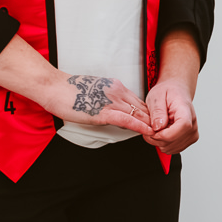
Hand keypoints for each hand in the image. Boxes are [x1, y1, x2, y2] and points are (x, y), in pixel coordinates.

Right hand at [0, 34, 157, 136]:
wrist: (53, 87)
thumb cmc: (68, 92)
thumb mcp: (93, 92)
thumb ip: (106, 100)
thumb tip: (113, 111)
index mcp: (115, 87)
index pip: (138, 101)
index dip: (149, 112)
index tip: (159, 121)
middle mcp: (117, 92)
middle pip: (142, 107)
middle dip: (155, 119)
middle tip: (168, 130)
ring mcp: (111, 101)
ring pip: (138, 113)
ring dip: (151, 124)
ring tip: (164, 134)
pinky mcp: (102, 111)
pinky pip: (126, 119)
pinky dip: (138, 125)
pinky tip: (148, 131)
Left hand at [142, 77, 198, 154]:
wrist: (177, 92)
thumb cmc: (169, 92)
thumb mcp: (157, 96)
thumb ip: (157, 112)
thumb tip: (158, 127)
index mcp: (186, 111)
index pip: (182, 127)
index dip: (164, 133)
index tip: (153, 129)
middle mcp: (192, 124)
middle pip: (173, 141)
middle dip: (156, 137)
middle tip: (150, 125)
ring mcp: (192, 134)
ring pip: (170, 148)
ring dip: (158, 141)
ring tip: (157, 127)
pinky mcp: (188, 140)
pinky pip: (171, 149)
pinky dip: (162, 143)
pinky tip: (162, 132)